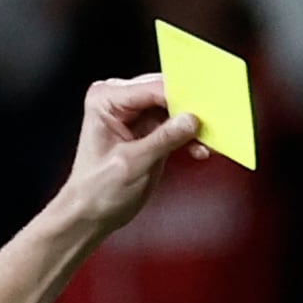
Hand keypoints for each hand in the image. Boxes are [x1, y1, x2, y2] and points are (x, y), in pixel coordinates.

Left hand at [59, 75, 208, 236]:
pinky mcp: (148, 131)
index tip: (205, 107)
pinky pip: (174, 126)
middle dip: (188, 109)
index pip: (151, 89)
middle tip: (211, 122)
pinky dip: (188, 137)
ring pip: (173, 110)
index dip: (180, 96)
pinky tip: (199, 149)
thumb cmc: (97, 189)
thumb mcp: (134, 163)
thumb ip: (164, 139)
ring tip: (206, 141)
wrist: (92, 213)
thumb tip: (191, 120)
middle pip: (164, 94)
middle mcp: (119, 101)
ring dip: (191, 125)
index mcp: (106, 99)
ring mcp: (134, 115)